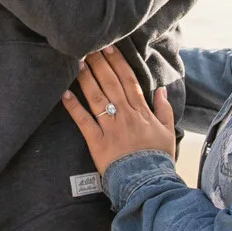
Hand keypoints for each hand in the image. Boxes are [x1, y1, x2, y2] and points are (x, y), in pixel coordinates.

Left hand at [62, 48, 176, 174]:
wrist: (148, 183)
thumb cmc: (157, 159)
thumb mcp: (167, 132)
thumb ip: (164, 109)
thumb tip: (161, 90)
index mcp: (142, 112)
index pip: (128, 81)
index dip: (118, 63)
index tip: (110, 48)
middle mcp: (125, 116)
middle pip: (110, 84)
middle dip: (99, 64)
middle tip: (89, 47)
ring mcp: (111, 128)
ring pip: (97, 98)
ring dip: (86, 79)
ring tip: (77, 63)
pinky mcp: (97, 143)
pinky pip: (84, 122)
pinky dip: (74, 108)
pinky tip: (64, 94)